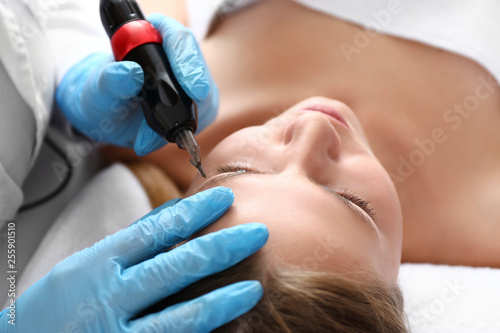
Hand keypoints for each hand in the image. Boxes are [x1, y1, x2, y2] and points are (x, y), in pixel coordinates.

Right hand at [0, 187, 267, 331]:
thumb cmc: (58, 305)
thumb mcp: (85, 265)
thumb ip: (130, 244)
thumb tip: (174, 216)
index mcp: (100, 262)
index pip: (156, 229)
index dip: (196, 212)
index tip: (226, 198)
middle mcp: (110, 295)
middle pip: (177, 266)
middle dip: (223, 247)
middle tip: (258, 233)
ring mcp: (119, 332)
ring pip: (182, 315)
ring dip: (223, 301)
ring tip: (254, 288)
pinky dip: (204, 332)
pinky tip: (229, 327)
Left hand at [56, 13, 217, 155]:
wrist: (108, 115)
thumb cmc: (103, 95)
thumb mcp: (99, 88)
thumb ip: (111, 79)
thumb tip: (130, 72)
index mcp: (154, 36)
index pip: (179, 39)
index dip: (188, 61)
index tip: (192, 88)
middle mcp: (177, 55)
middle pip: (199, 69)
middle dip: (192, 98)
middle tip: (182, 122)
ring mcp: (190, 79)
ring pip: (204, 97)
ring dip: (182, 120)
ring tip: (147, 137)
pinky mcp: (196, 102)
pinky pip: (200, 116)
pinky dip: (181, 131)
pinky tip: (156, 138)